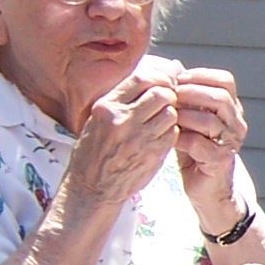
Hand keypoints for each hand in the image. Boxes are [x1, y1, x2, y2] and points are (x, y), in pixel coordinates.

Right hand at [63, 70, 179, 210]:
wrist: (92, 188)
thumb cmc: (94, 151)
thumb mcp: (98, 119)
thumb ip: (123, 99)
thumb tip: (155, 77)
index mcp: (107, 107)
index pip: (141, 78)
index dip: (158, 77)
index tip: (163, 82)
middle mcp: (123, 120)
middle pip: (161, 94)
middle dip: (168, 95)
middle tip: (168, 101)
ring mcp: (139, 139)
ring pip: (170, 113)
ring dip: (170, 114)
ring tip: (162, 120)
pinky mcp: (152, 155)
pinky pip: (173, 134)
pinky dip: (171, 132)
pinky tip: (162, 136)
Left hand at [172, 66, 248, 216]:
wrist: (205, 189)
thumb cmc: (194, 151)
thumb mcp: (189, 118)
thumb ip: (184, 96)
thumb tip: (174, 65)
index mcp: (232, 109)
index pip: (225, 81)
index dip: (199, 76)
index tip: (177, 80)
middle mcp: (237, 124)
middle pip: (220, 97)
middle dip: (190, 93)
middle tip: (170, 97)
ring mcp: (231, 143)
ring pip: (210, 120)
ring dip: (184, 116)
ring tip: (167, 118)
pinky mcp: (221, 161)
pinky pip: (200, 144)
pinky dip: (181, 139)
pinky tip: (169, 139)